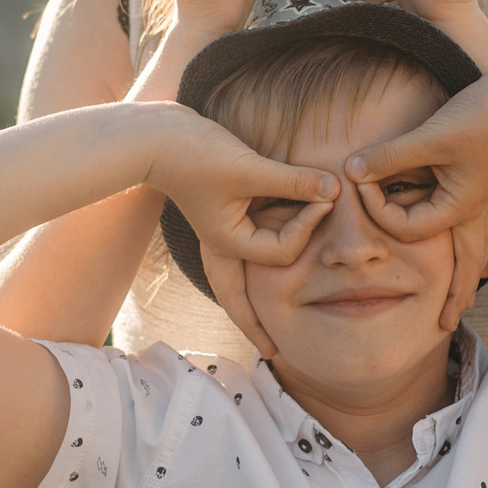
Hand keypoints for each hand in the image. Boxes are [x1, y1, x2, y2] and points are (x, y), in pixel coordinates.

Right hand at [144, 108, 336, 358]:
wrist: (154, 135)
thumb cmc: (196, 154)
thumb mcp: (249, 168)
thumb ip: (293, 181)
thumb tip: (334, 189)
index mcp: (227, 243)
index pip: (282, 251)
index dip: (309, 224)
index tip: (328, 195)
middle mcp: (222, 244)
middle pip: (237, 299)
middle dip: (254, 325)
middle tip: (273, 352)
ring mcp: (219, 231)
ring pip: (236, 277)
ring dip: (252, 297)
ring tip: (264, 323)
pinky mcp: (221, 212)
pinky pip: (242, 246)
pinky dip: (255, 253)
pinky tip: (266, 255)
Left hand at [344, 72, 487, 328]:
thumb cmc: (482, 116)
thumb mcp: (431, 137)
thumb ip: (390, 156)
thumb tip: (351, 170)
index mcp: (458, 207)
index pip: (408, 226)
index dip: (377, 207)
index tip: (359, 180)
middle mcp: (471, 209)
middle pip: (461, 264)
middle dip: (454, 294)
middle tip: (447, 326)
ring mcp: (480, 198)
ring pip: (474, 248)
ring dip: (468, 275)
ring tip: (468, 300)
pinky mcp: (483, 181)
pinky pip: (480, 228)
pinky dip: (481, 249)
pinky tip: (486, 261)